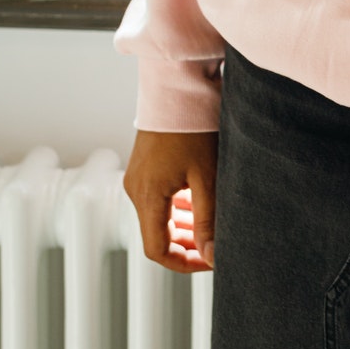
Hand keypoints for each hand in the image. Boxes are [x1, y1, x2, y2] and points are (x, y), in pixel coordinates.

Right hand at [124, 129, 218, 272]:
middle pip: (156, 235)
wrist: (177, 85)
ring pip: (157, 217)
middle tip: (214, 246)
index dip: (184, 263)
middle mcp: (135, 189)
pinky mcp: (142, 167)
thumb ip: (208, 219)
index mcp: (147, 196)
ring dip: (181, 227)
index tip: (210, 260)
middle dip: (185, 246)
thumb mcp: (206, 176)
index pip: (158, 250)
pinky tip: (197, 204)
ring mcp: (136, 177)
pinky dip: (175, 208)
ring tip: (210, 227)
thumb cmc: (193, 126)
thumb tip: (212, 255)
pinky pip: (156, 199)